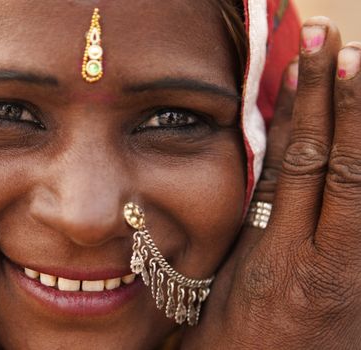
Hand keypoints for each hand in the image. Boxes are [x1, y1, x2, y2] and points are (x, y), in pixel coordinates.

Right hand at [181, 17, 360, 348]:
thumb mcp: (214, 298)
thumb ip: (238, 242)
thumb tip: (253, 185)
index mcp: (269, 264)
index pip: (287, 168)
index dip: (296, 112)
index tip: (301, 65)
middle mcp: (321, 264)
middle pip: (335, 165)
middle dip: (337, 98)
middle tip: (338, 47)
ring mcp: (359, 278)